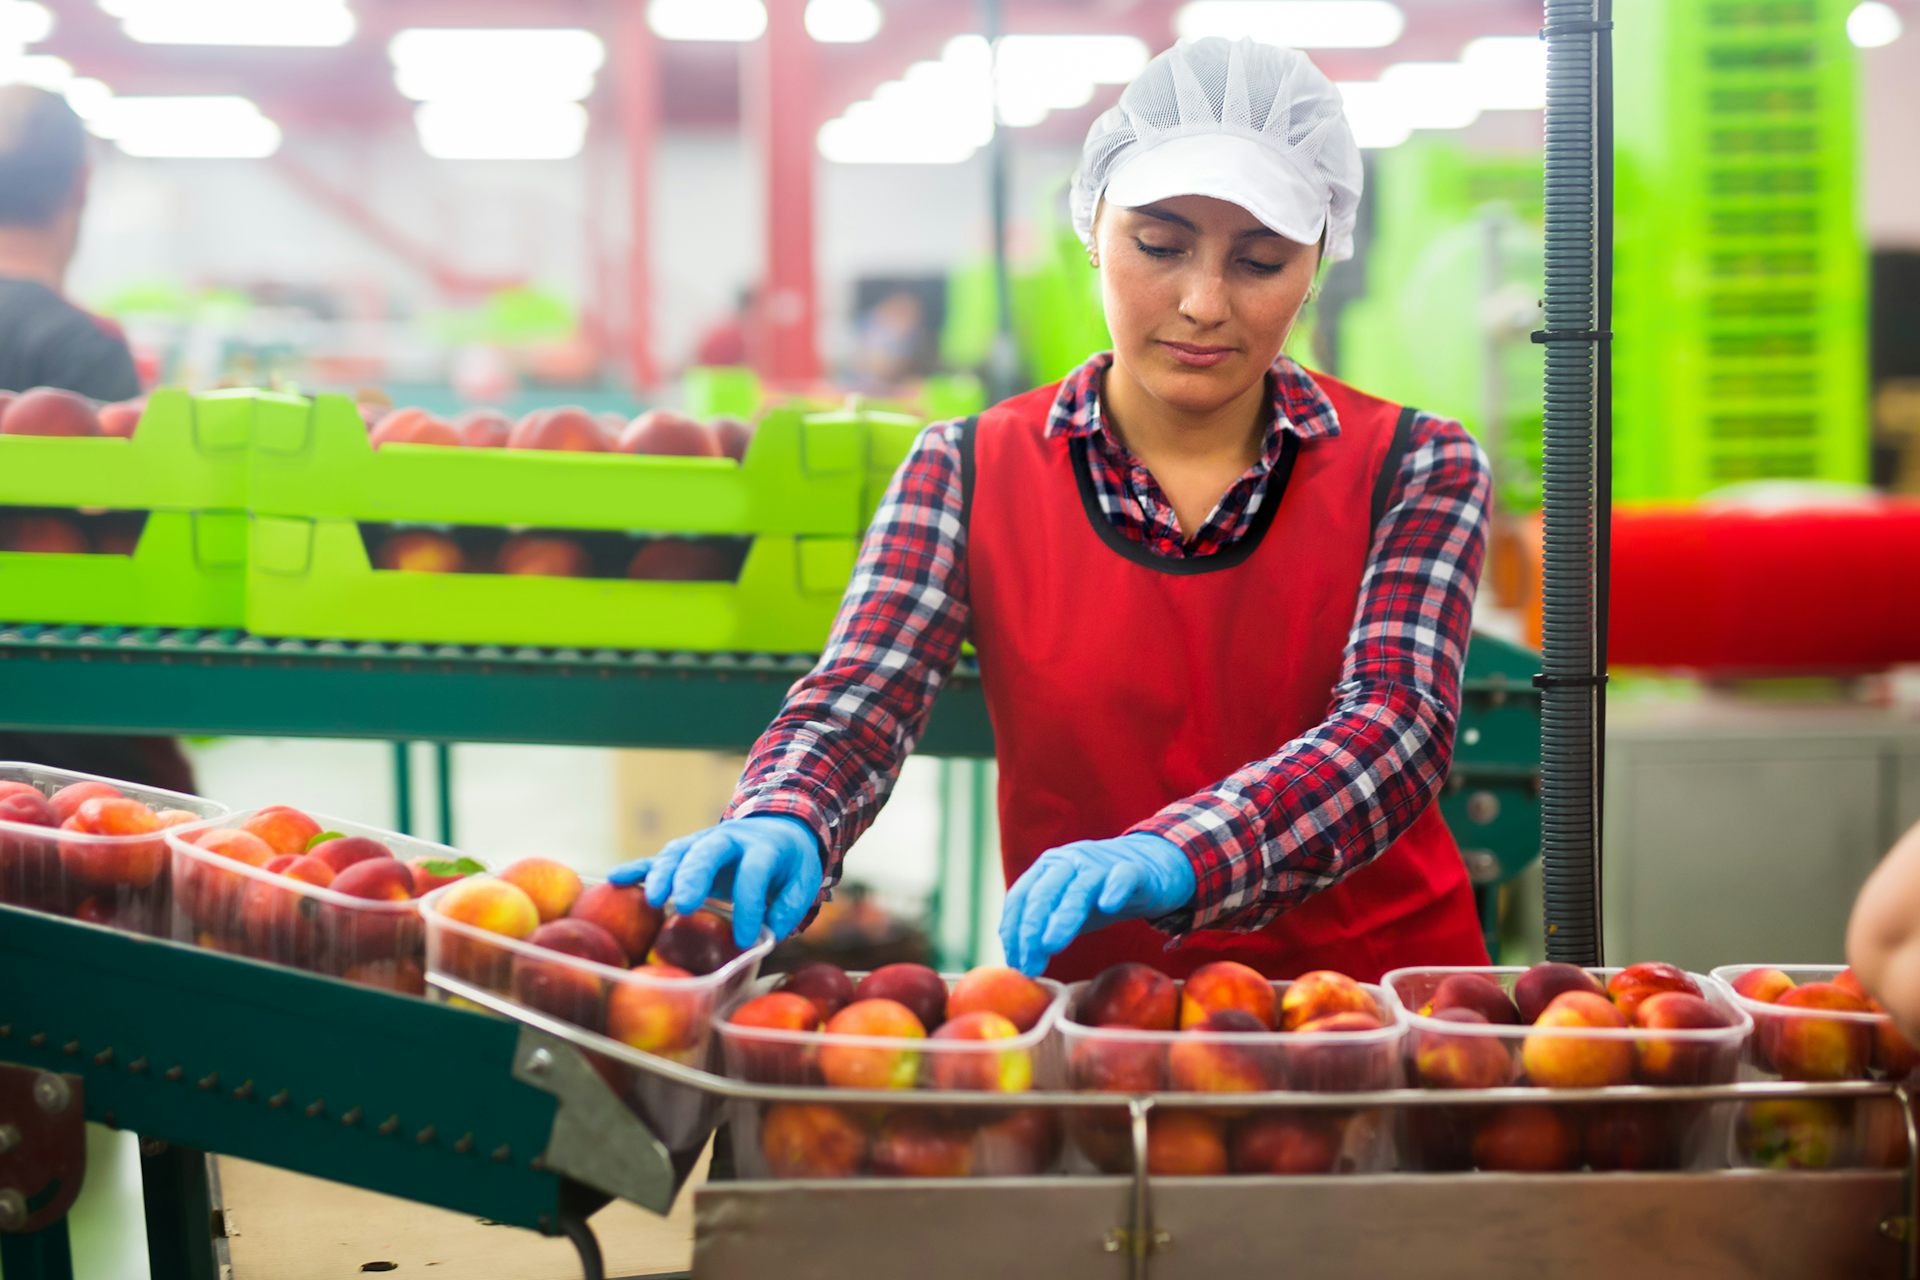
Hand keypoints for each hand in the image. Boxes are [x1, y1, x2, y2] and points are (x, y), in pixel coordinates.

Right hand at [607, 815, 822, 949]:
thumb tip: (767, 934)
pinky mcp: (686, 850)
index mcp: (764, 846)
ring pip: (679, 851)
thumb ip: (789, 906)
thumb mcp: (803, 880)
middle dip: (693, 877)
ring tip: (651, 900)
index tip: (745, 939)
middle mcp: (730, 838)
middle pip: (708, 851)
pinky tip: (615, 879)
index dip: (749, 904)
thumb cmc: (789, 862)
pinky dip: (638, 867)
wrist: (777, 824)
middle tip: (682, 906)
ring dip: (663, 873)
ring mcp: (704, 841)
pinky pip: (659, 857)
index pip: (754, 871)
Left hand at [998, 833, 1194, 976]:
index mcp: (1047, 868)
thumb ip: (1045, 928)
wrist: (1149, 867)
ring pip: (1079, 889)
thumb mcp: (1068, 910)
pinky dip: (1114, 889)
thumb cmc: (1100, 893)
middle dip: (1031, 930)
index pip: (1021, 896)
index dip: (1013, 930)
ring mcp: (1101, 864)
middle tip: (1028, 964)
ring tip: (1051, 946)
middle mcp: (1069, 861)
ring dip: (1062, 918)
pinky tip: (1107, 905)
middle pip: (1044, 893)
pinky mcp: (1133, 870)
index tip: (1014, 963)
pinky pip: (1122, 877)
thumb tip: (1019, 963)